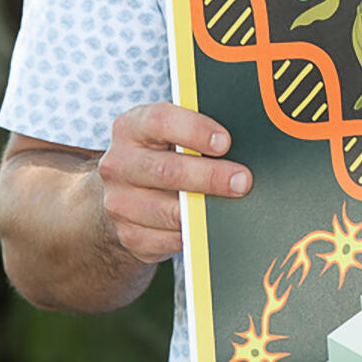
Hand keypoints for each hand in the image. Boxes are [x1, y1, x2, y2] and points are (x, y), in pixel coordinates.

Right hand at [97, 102, 251, 263]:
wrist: (127, 192)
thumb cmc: (162, 154)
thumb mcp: (170, 134)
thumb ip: (195, 133)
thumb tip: (242, 143)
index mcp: (130, 128)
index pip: (160, 121)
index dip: (195, 130)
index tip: (225, 142)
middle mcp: (118, 165)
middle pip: (167, 171)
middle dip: (210, 177)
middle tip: (242, 180)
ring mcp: (119, 203)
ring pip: (169, 211)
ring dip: (206, 210)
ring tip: (234, 204)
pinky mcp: (130, 236)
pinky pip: (170, 239)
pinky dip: (196, 233)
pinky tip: (212, 224)